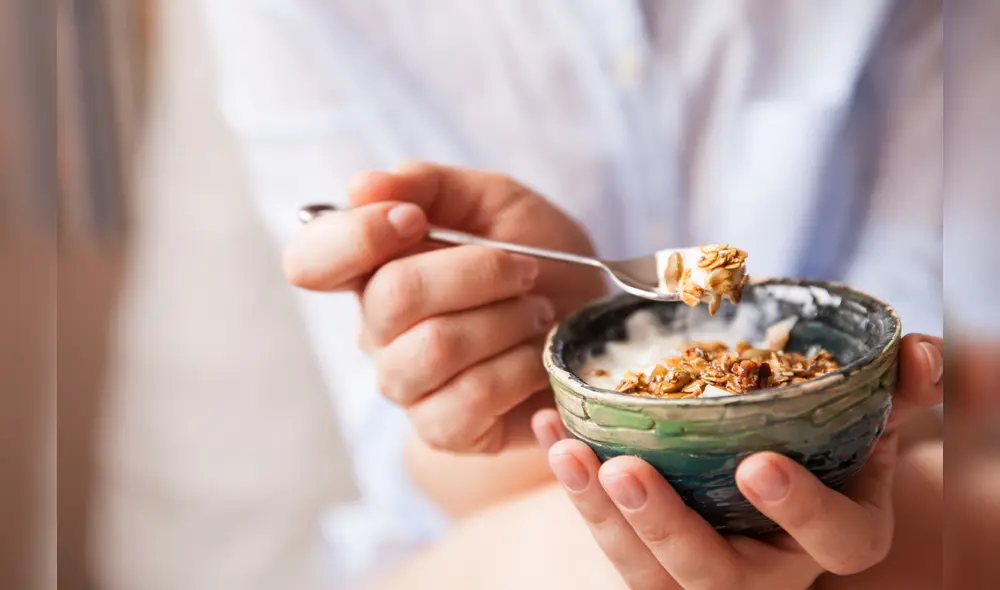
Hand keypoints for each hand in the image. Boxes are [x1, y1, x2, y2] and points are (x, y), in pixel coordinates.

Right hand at [284, 162, 606, 452]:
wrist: (599, 328)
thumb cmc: (543, 259)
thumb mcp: (495, 201)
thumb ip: (428, 185)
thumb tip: (361, 186)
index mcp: (374, 268)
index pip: (311, 260)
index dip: (355, 237)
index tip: (413, 219)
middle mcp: (377, 331)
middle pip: (392, 296)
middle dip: (476, 272)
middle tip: (526, 270)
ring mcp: (407, 385)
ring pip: (433, 347)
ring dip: (504, 319)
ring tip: (536, 312)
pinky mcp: (444, 429)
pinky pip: (470, 397)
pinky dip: (518, 368)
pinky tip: (536, 357)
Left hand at [532, 334, 943, 589]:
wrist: (776, 485)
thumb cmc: (826, 451)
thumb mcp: (869, 423)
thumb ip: (896, 391)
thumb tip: (921, 352)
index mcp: (833, 536)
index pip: (833, 540)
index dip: (801, 510)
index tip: (758, 463)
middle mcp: (764, 571)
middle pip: (714, 574)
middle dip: (667, 526)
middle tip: (625, 470)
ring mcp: (698, 575)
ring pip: (646, 570)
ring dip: (598, 512)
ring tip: (568, 450)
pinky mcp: (648, 566)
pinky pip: (606, 539)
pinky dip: (572, 488)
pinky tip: (550, 429)